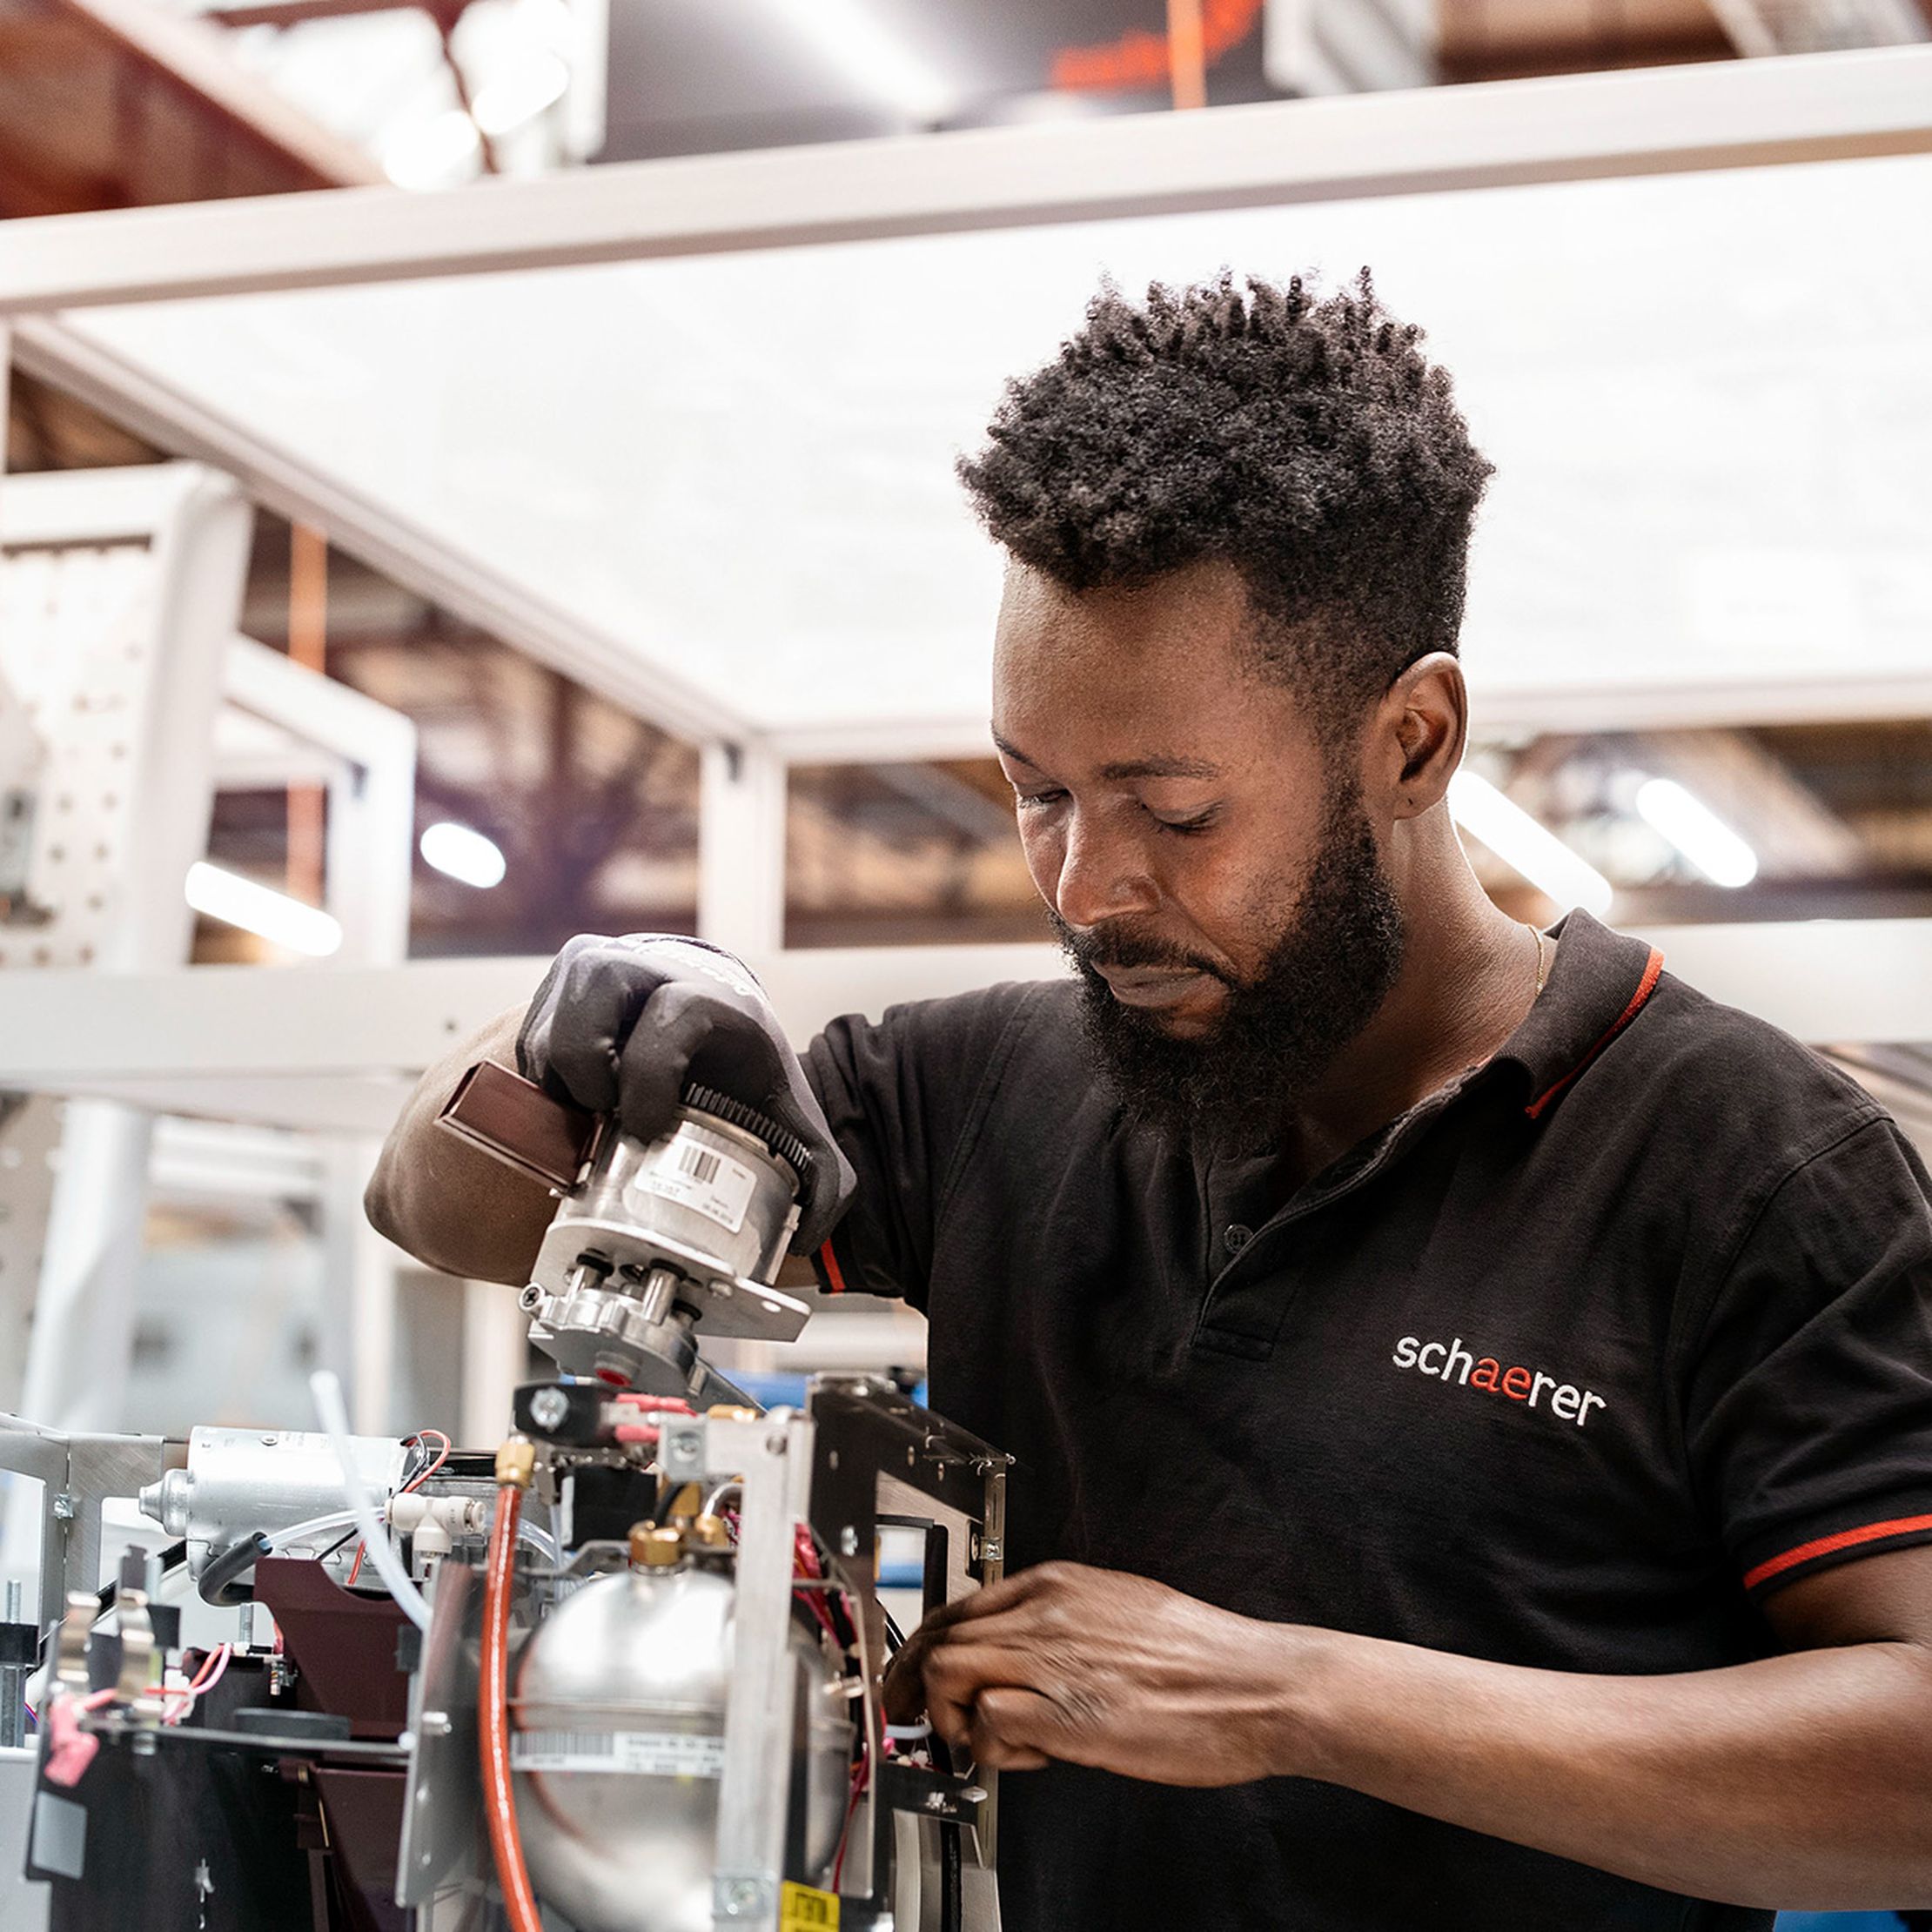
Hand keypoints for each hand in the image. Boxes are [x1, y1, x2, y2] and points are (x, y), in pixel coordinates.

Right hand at [516, 934, 854, 1251]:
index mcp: (712, 997)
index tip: (644, 1127)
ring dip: (562, 1087)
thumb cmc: (743, 1064)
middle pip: (591, 1006)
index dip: (650, 1073)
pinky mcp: (557, 985)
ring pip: (549, 1030)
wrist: (709, 1005)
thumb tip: (807, 1234)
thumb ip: (821, 1174)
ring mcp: (595, 970)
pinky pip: (530, 1042)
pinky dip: (544, 1082)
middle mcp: (648, 971)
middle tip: (608, 1123)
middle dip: (591, 1079)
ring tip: (592, 1118)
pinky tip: (576, 1104)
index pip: (673, 1015)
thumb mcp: (790, 1112)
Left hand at [887, 1561, 1302, 1785]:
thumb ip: (1065, 1621)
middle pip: (940, 1638)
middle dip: (918, 1687)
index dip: (923, 1648)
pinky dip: (994, 1749)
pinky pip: (988, 1725)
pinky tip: (1034, 1755)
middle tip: (920, 1723)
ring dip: (956, 1718)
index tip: (909, 1678)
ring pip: (949, 1674)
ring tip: (990, 1741)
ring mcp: (1051, 1659)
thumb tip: (1028, 1650)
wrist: (1255, 1684)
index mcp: (1058, 1584)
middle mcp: (1044, 1612)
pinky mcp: (1063, 1713)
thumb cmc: (1203, 1657)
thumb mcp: (1122, 1608)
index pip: (959, 1606)